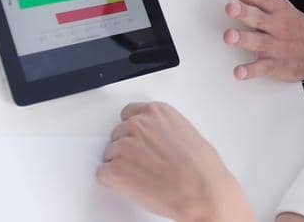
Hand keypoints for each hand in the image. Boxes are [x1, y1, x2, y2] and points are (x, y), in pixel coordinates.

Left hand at [96, 101, 253, 221]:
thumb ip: (164, 129)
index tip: (136, 139)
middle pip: (117, 134)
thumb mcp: (186, 134)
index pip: (129, 113)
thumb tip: (156, 139)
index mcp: (157, 112)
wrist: (200, 191)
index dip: (133, 130)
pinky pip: (102, 174)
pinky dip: (113, 182)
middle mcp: (138, 125)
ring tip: (141, 176)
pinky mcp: (115, 169)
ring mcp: (124, 146)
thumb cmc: (201, 168)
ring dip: (120, 165)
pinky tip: (132, 186)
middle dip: (126, 148)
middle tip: (141, 163)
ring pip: (109, 154)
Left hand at [211, 0, 303, 82]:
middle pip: (257, 17)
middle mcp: (275, 24)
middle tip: (230, 8)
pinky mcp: (275, 64)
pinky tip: (239, 72)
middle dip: (243, 12)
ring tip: (229, 37)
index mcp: (275, 7)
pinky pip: (262, 68)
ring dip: (243, 39)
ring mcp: (275, 45)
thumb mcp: (273, 3)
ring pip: (257, 42)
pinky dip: (250, 71)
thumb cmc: (291, 23)